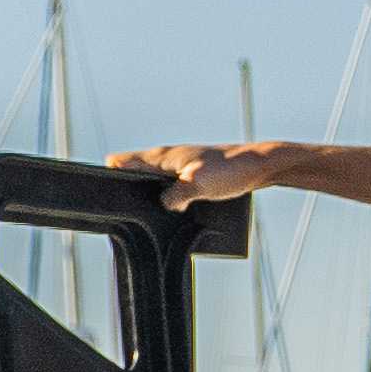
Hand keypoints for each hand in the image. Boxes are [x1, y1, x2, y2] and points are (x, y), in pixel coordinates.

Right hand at [115, 140, 300, 205]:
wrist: (260, 165)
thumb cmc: (230, 169)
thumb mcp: (198, 185)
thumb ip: (174, 196)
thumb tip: (162, 207)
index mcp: (161, 156)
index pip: (119, 160)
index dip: (110, 175)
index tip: (111, 194)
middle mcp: (167, 159)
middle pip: (133, 173)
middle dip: (130, 190)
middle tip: (134, 211)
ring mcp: (179, 166)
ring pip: (153, 182)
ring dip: (153, 196)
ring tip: (157, 214)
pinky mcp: (192, 175)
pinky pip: (171, 187)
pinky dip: (170, 198)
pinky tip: (179, 211)